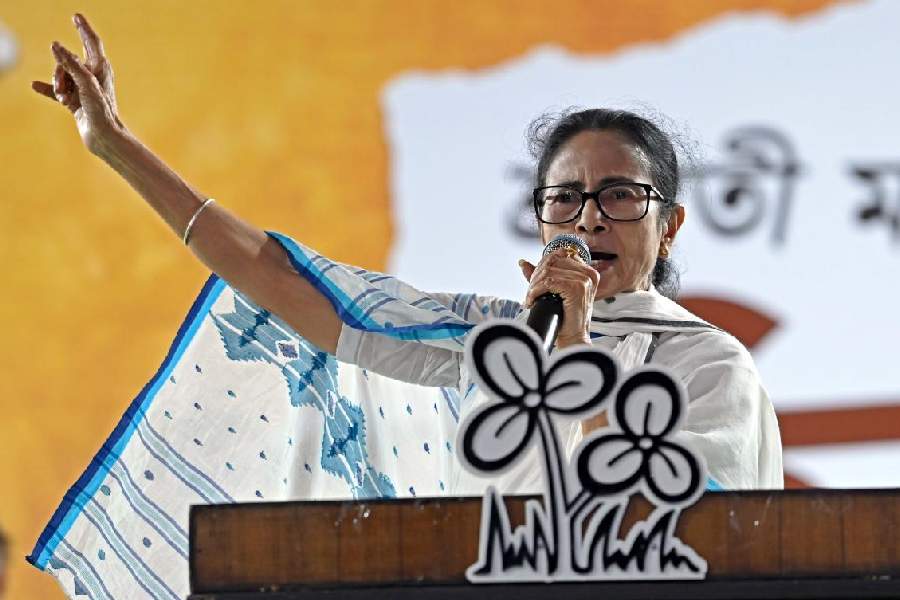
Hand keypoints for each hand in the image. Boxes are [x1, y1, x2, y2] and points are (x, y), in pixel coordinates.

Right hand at [31, 13, 124, 155]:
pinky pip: (57, 91)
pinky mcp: (77, 102)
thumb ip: (70, 63)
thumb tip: (55, 45)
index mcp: (101, 68)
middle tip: (62, 87)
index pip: (91, 42)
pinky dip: (48, 89)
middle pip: (68, 61)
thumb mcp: (85, 83)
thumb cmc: (101, 110)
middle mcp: (93, 77)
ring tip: (64, 98)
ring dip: (57, 85)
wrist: (104, 137)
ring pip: (61, 76)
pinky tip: (34, 85)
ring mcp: (84, 89)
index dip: (84, 28)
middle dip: (60, 70)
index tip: (76, 16)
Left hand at [519, 249, 599, 347]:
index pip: (559, 255)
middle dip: (535, 276)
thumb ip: (542, 275)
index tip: (534, 280)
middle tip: (530, 292)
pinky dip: (535, 291)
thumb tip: (523, 262)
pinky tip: (532, 301)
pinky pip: (548, 282)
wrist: (573, 337)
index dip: (542, 265)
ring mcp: (583, 280)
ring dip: (533, 285)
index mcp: (587, 271)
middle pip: (552, 262)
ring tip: (530, 298)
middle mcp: (588, 273)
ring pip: (548, 272)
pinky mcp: (575, 288)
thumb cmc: (566, 317)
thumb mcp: (555, 291)